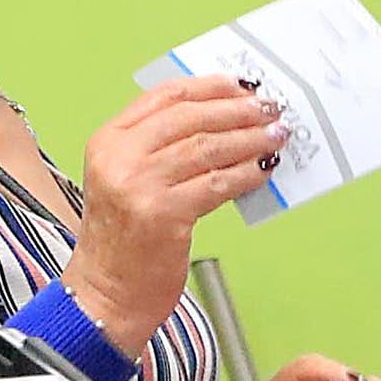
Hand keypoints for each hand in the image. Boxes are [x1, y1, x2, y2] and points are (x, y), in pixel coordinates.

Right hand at [63, 77, 289, 356]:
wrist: (106, 294)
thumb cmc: (121, 242)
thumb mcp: (123, 180)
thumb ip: (157, 148)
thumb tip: (220, 121)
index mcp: (108, 142)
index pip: (164, 97)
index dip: (208, 87)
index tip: (239, 86)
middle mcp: (120, 158)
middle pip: (190, 117)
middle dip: (236, 110)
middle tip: (269, 108)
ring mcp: (140, 186)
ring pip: (208, 147)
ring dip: (249, 139)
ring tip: (275, 135)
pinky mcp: (164, 215)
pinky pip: (218, 184)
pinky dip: (246, 173)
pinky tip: (262, 170)